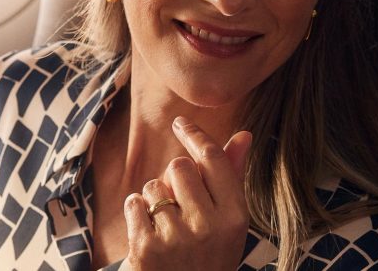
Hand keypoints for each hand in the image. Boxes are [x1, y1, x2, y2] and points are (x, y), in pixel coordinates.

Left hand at [123, 117, 253, 269]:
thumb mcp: (228, 222)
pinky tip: (147, 233)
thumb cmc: (207, 255)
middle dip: (173, 178)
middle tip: (179, 206)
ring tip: (165, 227)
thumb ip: (231, 177)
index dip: (195, 135)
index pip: (213, 159)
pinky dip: (136, 213)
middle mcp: (209, 226)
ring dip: (154, 199)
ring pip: (153, 185)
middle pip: (178, 166)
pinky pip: (134, 202)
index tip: (180, 123)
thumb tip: (243, 134)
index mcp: (234, 217)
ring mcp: (177, 238)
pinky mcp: (146, 248)